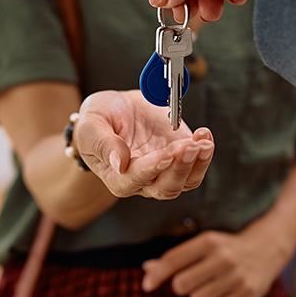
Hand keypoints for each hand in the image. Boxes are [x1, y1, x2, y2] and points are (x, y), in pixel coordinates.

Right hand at [74, 90, 214, 199]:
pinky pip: (197, 164)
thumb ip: (103, 144)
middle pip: (166, 187)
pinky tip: (204, 135)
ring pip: (186, 181)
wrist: (117, 109)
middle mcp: (143, 181)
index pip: (135, 180)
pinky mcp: (180, 157)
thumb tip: (119, 163)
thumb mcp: (91, 125)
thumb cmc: (98, 119)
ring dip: (198, 162)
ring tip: (203, 141)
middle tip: (188, 146)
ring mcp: (164, 171)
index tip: (165, 154)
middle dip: (180, 167)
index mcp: (117, 178)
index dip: (151, 168)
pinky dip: (204, 153)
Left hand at [141, 218, 294, 296]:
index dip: (156, 275)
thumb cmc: (226, 246)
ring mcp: (237, 276)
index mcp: (209, 241)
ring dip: (200, 296)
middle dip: (181, 286)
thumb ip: (176, 257)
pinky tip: (227, 291)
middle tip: (192, 281)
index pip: (173, 260)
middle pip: (182, 285)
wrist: (268, 246)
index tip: (146, 286)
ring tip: (213, 284)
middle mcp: (223, 257)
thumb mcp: (203, 244)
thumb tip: (147, 269)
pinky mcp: (249, 292)